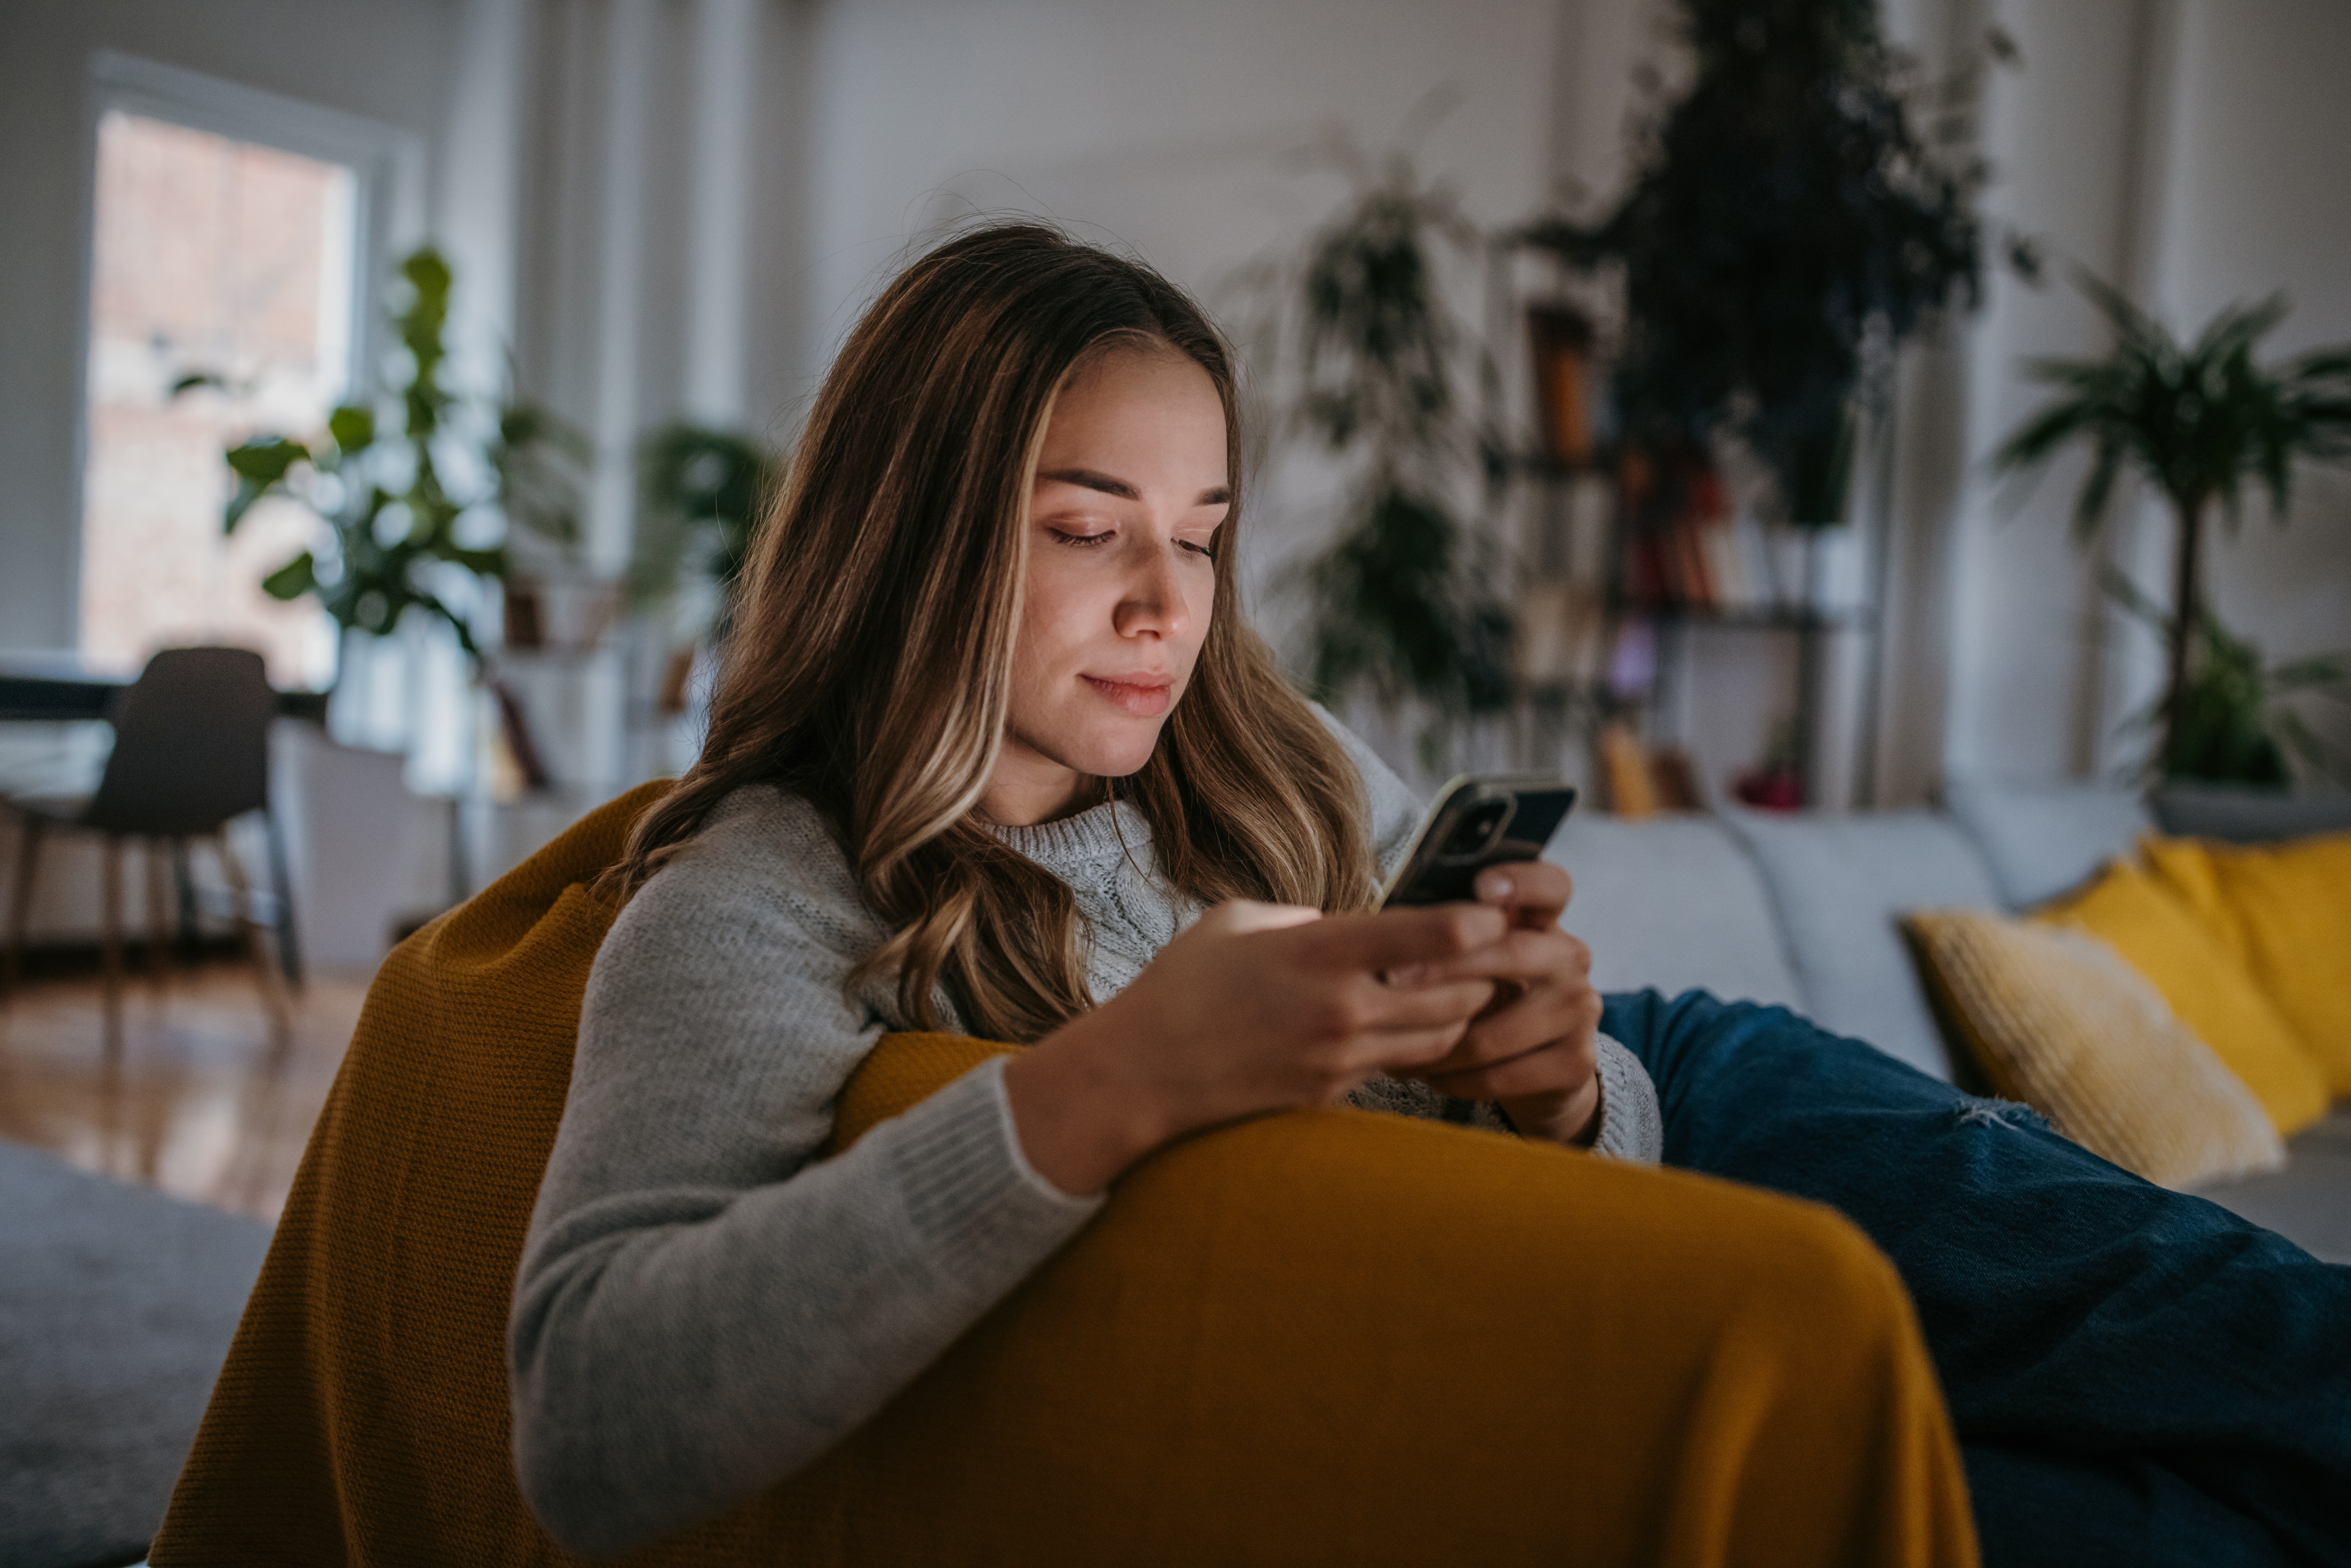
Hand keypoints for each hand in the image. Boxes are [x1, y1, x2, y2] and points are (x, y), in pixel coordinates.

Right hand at [1003, 898, 1507, 1194]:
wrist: (1142, 1074)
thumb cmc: (1182, 987)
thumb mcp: (1235, 922)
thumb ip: (1298, 917)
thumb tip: (1339, 921)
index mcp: (1318, 953)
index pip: (1429, 938)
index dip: (1477, 924)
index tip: (1496, 915)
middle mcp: (1340, 1009)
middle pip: (1455, 996)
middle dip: (1482, 976)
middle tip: (1491, 956)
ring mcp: (1339, 1059)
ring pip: (1438, 1039)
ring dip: (1458, 1016)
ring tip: (1460, 992)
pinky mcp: (1331, 1094)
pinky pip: (1397, 1068)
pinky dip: (1415, 1048)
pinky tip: (1406, 1028)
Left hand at [1390, 861, 1604, 1147]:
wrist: (1537, 1072)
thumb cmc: (1486, 1000)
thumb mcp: (1473, 962)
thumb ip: (1450, 940)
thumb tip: (1385, 930)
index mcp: (1544, 923)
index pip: (1551, 885)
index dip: (1521, 881)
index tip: (1481, 889)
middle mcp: (1570, 958)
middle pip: (1515, 953)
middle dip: (1448, 969)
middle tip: (1393, 981)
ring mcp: (1580, 1010)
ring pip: (1496, 1031)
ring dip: (1438, 1044)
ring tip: (1394, 1047)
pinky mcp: (1577, 1061)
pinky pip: (1501, 1076)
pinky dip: (1455, 1080)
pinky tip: (1429, 1076)